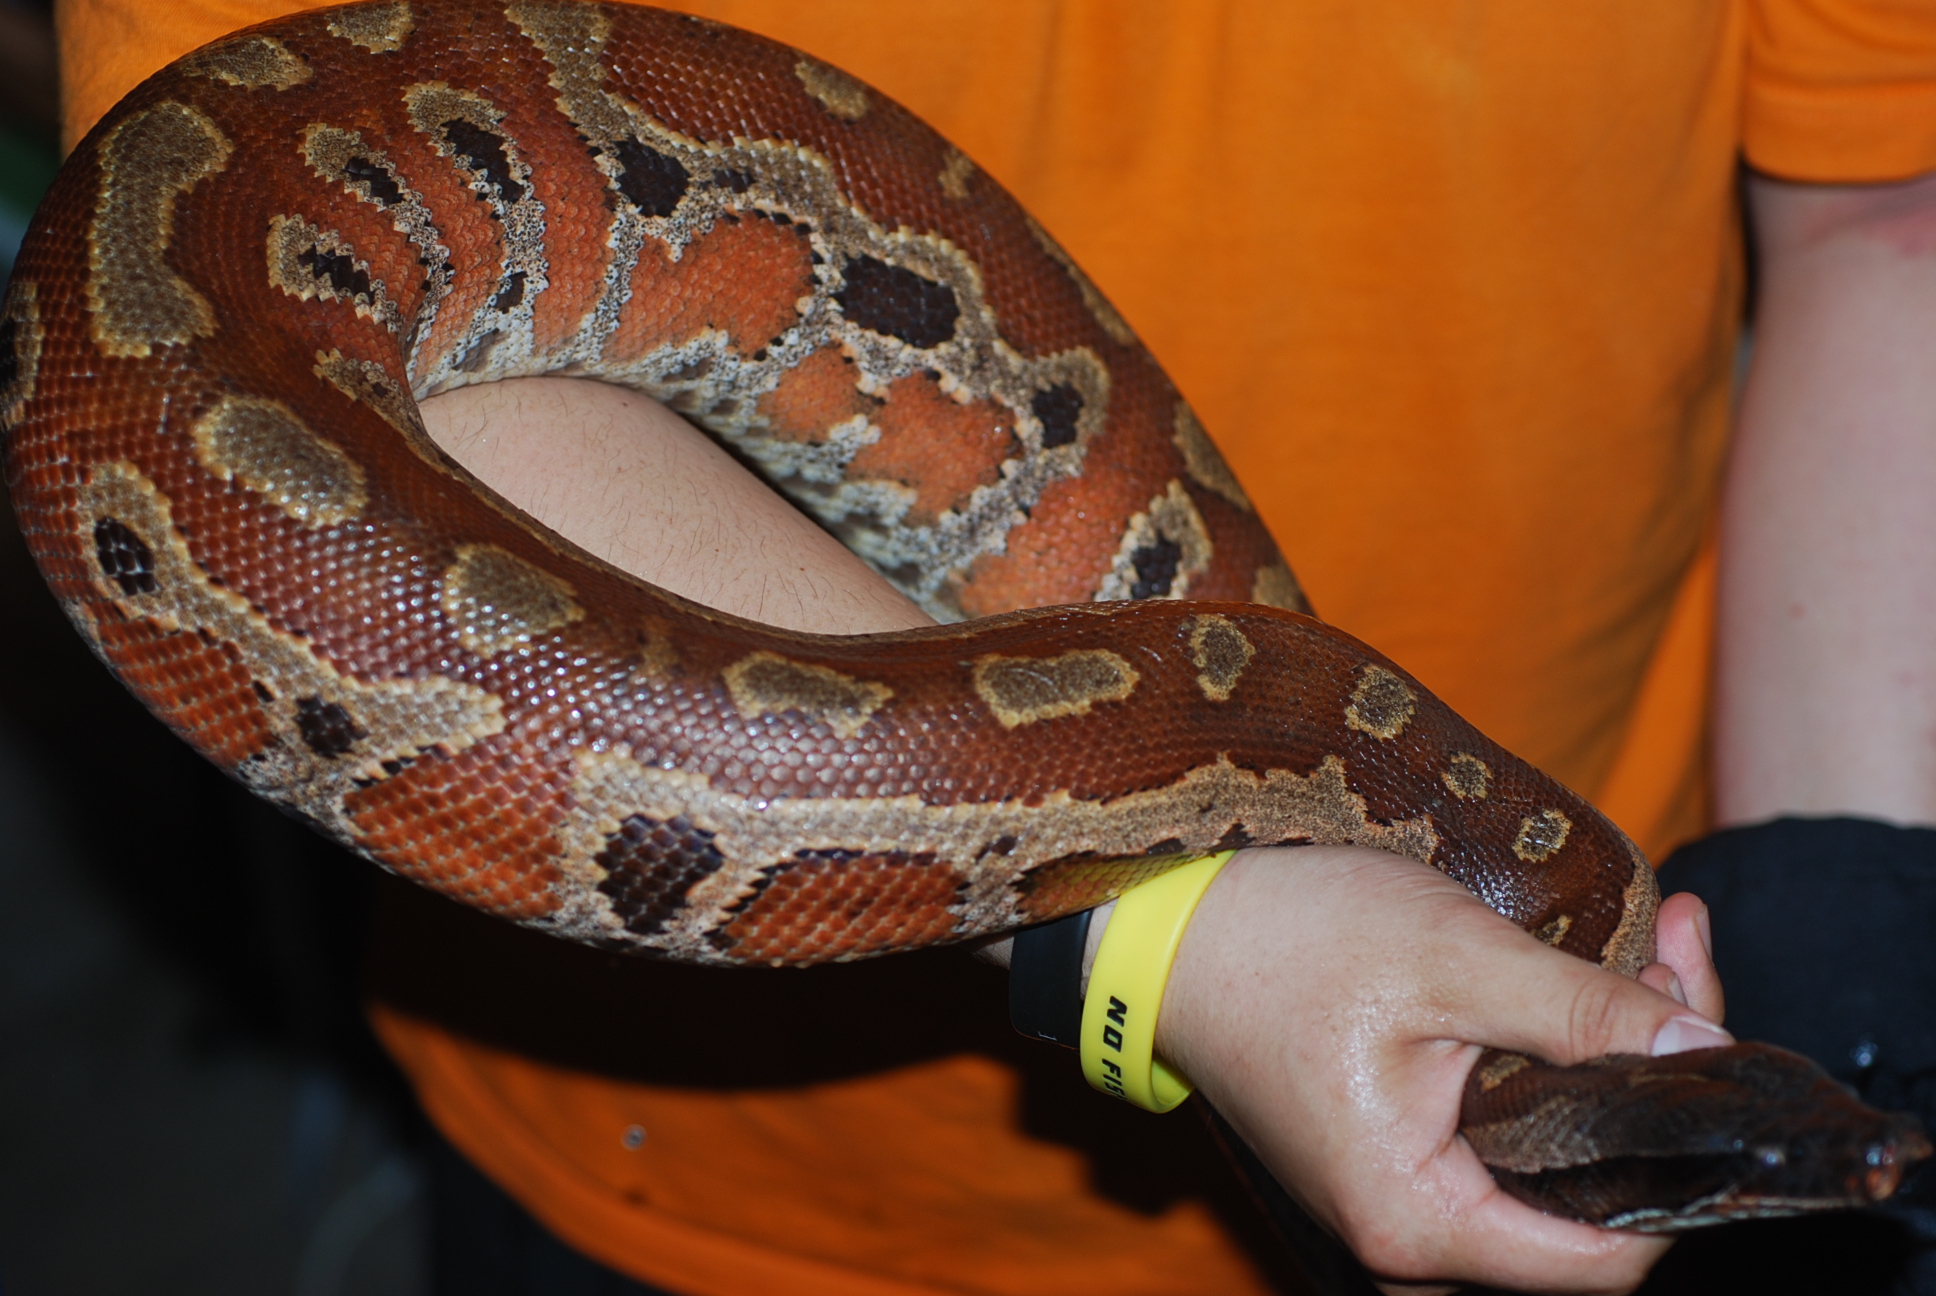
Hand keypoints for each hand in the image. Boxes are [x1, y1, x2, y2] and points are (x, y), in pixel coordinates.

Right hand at [1154, 845, 1724, 1294]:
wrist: (1160, 931)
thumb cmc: (1285, 944)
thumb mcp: (1448, 960)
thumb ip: (1583, 1014)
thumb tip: (1708, 1053)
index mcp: (1420, 1220)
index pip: (1613, 1255)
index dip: (1686, 1155)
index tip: (1706, 1031)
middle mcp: (1411, 1239)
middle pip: (1594, 1202)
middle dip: (1656, 1074)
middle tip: (1670, 946)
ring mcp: (1400, 1204)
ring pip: (1557, 1165)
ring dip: (1612, 1061)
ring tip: (1640, 949)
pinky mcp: (1394, 1160)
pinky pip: (1510, 1141)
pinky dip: (1557, 1064)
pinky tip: (1582, 978)